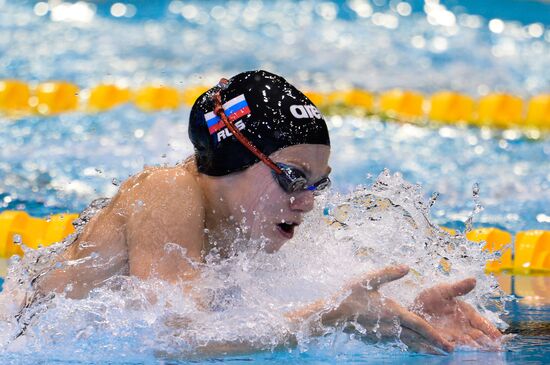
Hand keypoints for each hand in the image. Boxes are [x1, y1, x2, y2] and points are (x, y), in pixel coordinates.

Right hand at [326, 265, 453, 353]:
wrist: (332, 315)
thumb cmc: (350, 295)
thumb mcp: (369, 279)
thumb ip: (389, 273)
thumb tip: (407, 267)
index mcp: (393, 312)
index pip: (420, 325)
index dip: (435, 334)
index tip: (448, 343)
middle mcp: (391, 327)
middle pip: (418, 339)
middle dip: (434, 344)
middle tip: (450, 350)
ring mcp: (384, 335)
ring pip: (408, 344)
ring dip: (423, 348)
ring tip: (435, 351)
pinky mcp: (377, 339)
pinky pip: (397, 344)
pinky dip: (409, 346)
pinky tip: (411, 345)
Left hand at [412, 278, 501, 349]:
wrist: (412, 308)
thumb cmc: (430, 298)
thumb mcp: (444, 290)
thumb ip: (459, 288)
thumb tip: (473, 280)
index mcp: (467, 313)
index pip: (482, 322)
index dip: (490, 329)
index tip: (498, 337)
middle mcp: (463, 326)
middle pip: (478, 336)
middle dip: (487, 343)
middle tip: (496, 349)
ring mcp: (453, 334)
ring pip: (467, 343)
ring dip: (473, 348)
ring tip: (480, 352)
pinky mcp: (441, 340)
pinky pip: (450, 345)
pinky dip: (454, 348)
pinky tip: (455, 350)